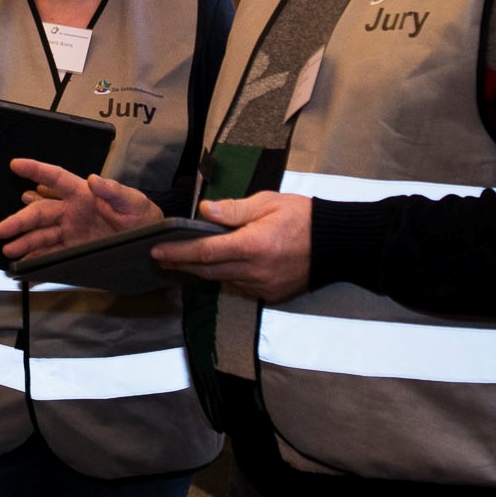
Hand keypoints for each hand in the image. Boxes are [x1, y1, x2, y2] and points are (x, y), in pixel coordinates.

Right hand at [0, 159, 161, 259]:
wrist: (150, 245)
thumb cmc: (143, 218)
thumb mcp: (134, 202)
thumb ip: (114, 191)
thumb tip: (94, 179)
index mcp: (84, 194)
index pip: (55, 177)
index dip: (36, 170)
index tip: (15, 164)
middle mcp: (72, 211)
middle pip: (40, 212)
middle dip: (20, 221)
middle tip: (2, 229)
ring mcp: (71, 230)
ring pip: (41, 234)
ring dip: (24, 240)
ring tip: (9, 249)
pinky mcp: (73, 248)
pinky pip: (50, 251)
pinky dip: (35, 256)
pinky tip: (23, 261)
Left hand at [151, 192, 312, 300]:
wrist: (337, 245)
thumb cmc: (303, 217)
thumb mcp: (268, 202)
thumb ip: (234, 209)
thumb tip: (205, 210)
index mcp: (252, 245)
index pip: (205, 251)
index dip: (178, 253)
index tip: (158, 251)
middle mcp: (254, 270)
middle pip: (208, 271)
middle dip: (182, 264)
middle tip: (161, 258)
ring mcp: (262, 286)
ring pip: (222, 280)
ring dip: (202, 272)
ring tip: (184, 261)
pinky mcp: (270, 294)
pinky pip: (239, 286)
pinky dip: (225, 276)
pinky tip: (218, 267)